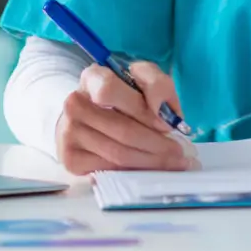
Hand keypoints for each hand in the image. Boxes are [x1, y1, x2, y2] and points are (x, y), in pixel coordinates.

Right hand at [56, 61, 196, 175]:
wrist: (89, 114)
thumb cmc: (122, 94)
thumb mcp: (142, 78)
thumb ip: (158, 85)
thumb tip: (164, 114)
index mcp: (91, 77)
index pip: (110, 90)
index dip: (141, 109)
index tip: (166, 124)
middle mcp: (75, 104)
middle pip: (122, 129)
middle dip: (157, 144)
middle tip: (181, 153)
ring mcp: (69, 134)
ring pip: (118, 153)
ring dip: (150, 162)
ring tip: (173, 163)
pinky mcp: (70, 159)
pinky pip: (109, 170)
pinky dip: (134, 172)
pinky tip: (150, 169)